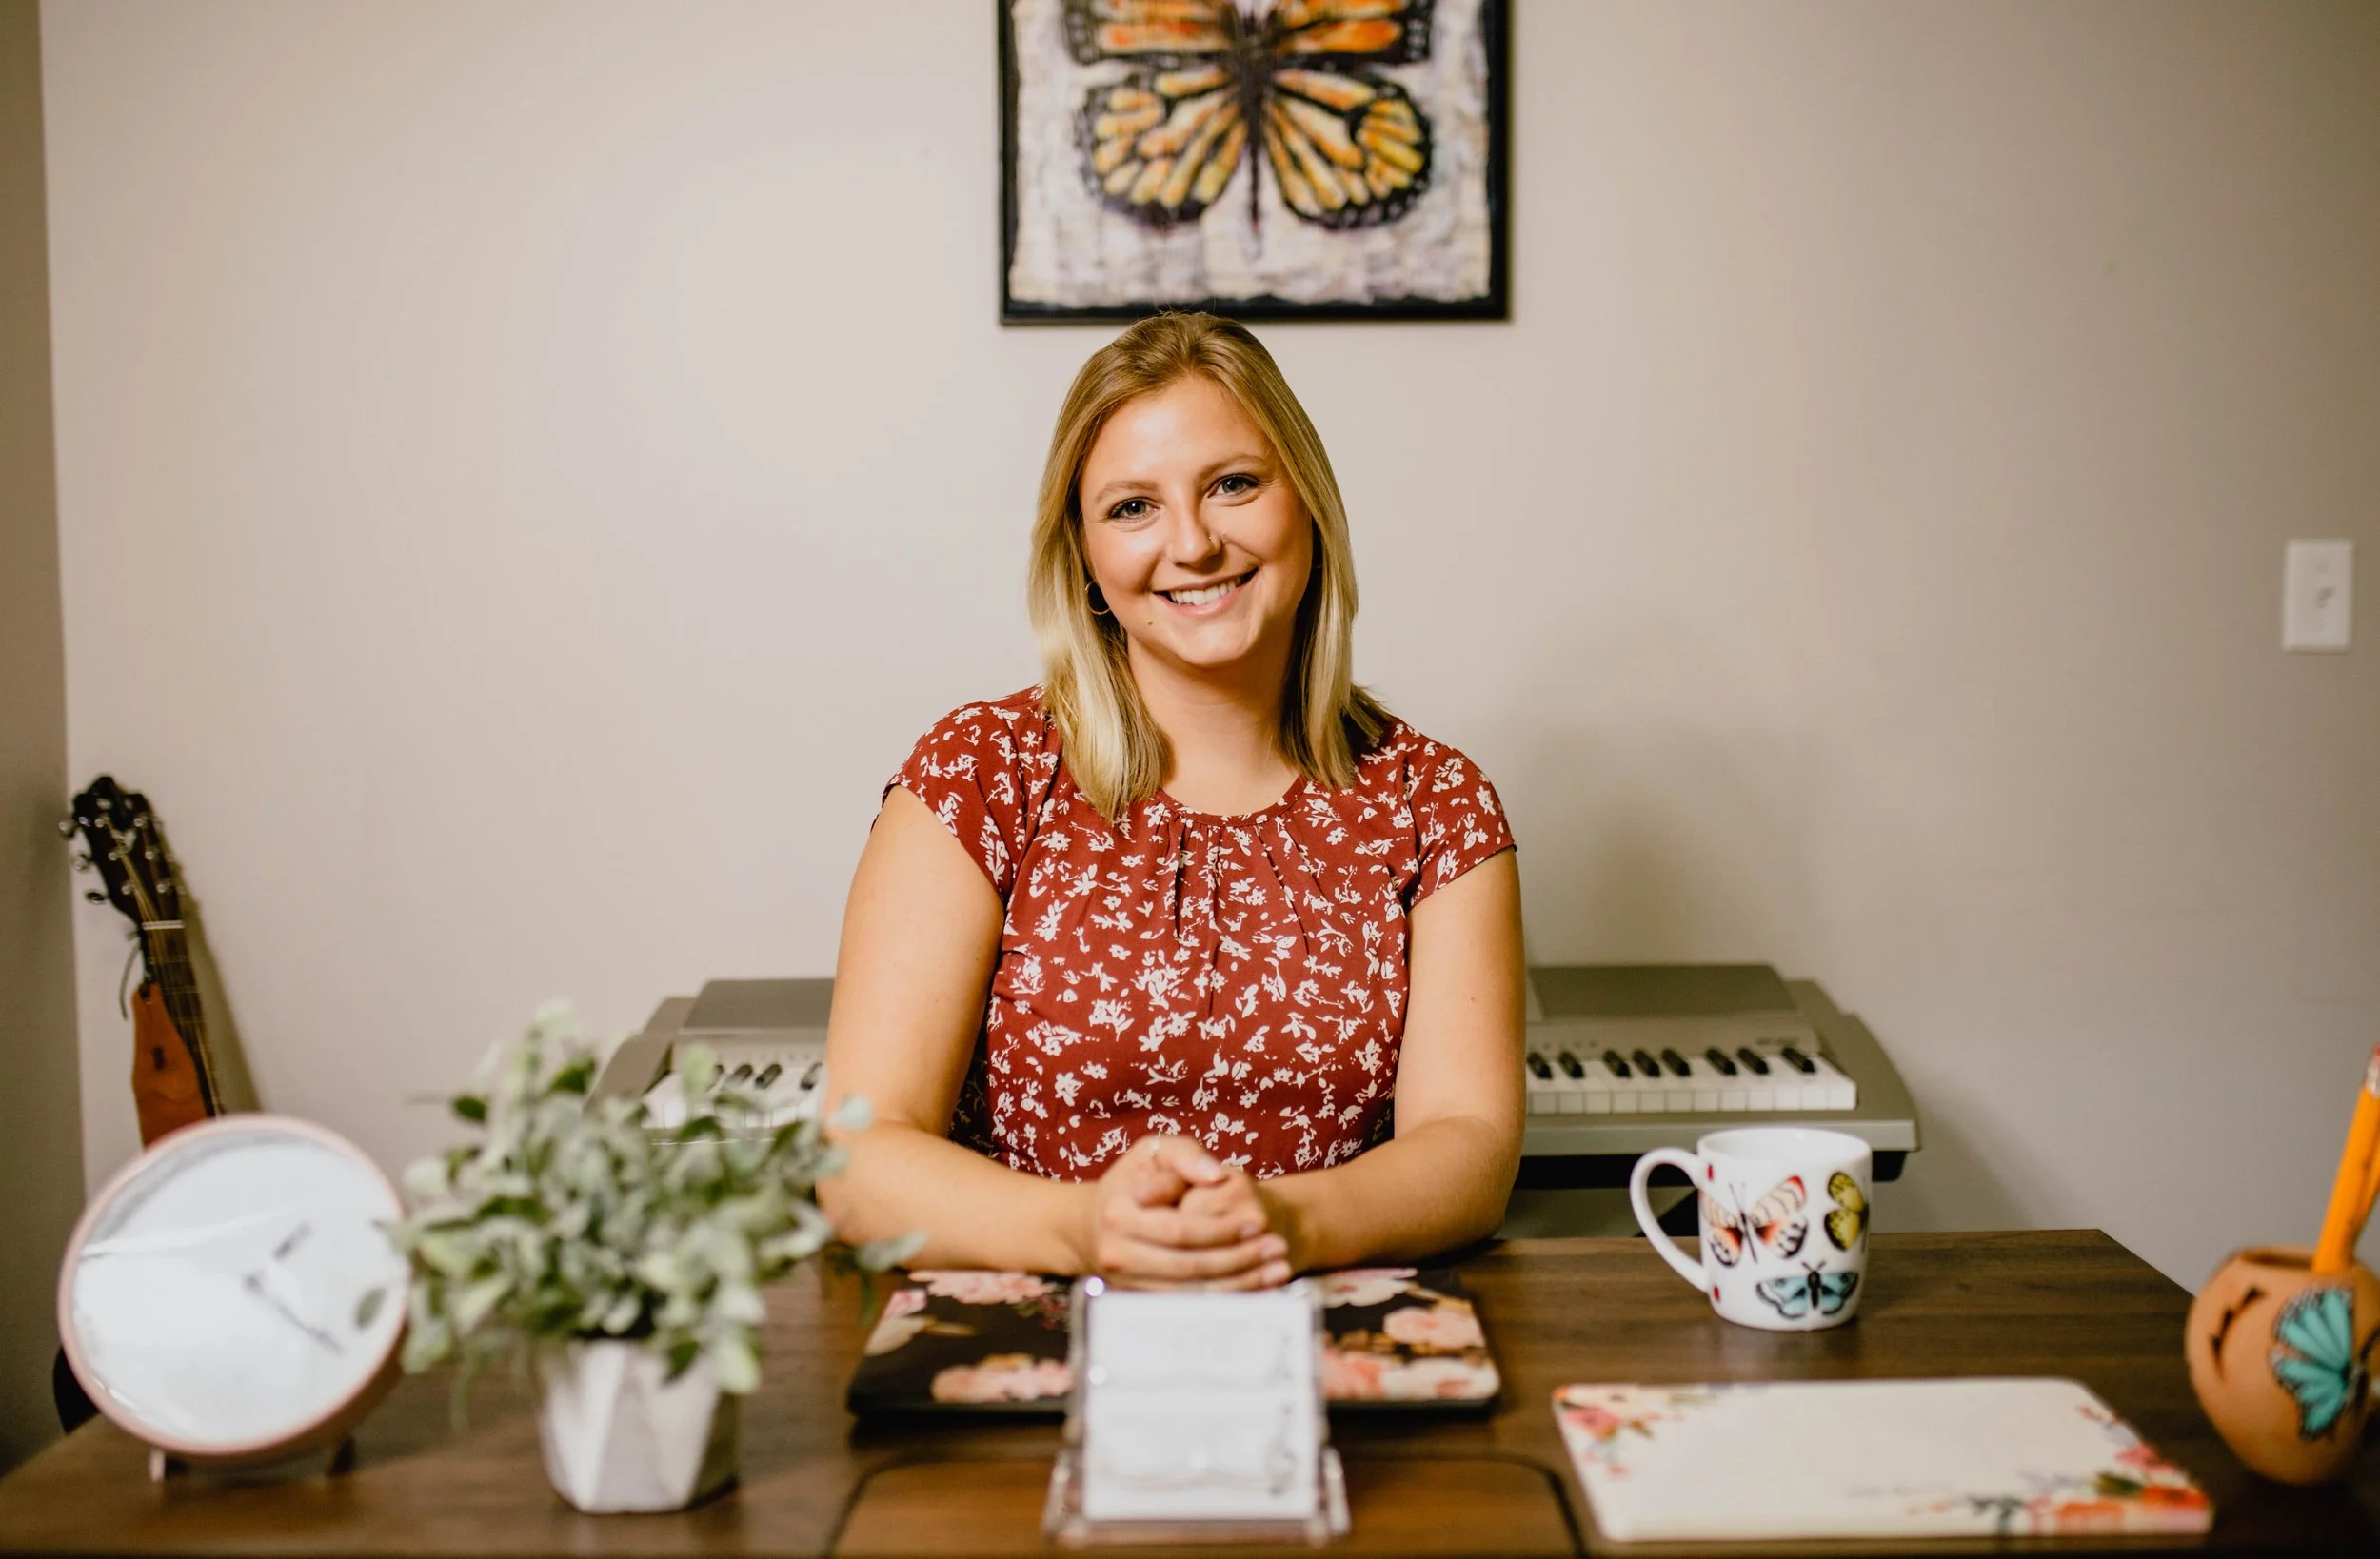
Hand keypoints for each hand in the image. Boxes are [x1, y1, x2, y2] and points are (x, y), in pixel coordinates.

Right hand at [1082, 1135, 1287, 1288]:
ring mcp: (1124, 1283)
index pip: (1179, 1229)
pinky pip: (1186, 1308)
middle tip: (1278, 1250)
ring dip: (1239, 1286)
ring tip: (1277, 1271)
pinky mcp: (1135, 1303)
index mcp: (1119, 1213)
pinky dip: (1224, 1302)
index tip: (1259, 1224)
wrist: (1095, 1223)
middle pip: (1187, 1266)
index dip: (1222, 1230)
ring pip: (1189, 1294)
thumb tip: (1215, 1176)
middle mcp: (1116, 1253)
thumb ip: (1185, 1155)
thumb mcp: (1155, 1151)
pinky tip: (1257, 1290)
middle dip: (1238, 1260)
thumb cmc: (1136, 1179)